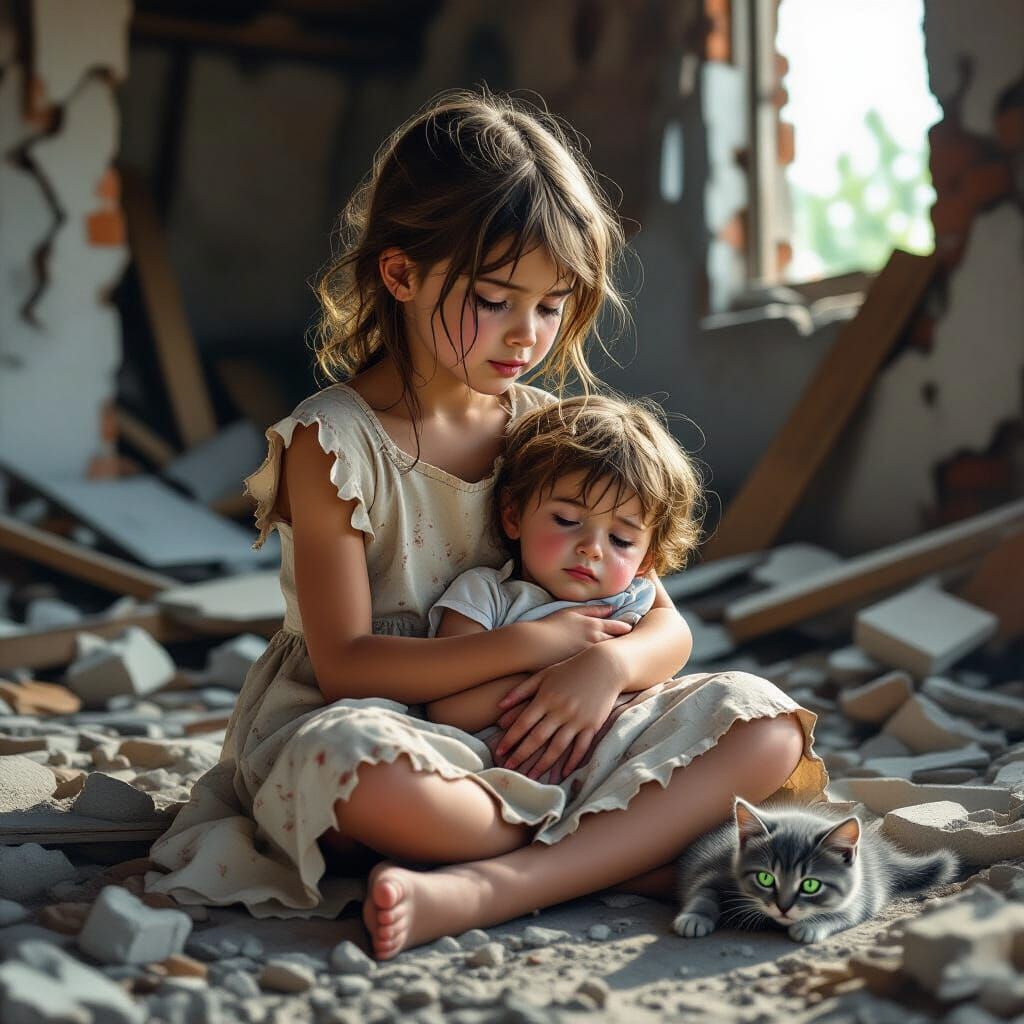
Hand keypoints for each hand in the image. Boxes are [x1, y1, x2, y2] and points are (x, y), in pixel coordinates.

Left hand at [493, 649, 621, 781]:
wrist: (605, 666)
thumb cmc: (570, 670)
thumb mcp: (544, 674)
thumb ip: (521, 690)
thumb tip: (499, 706)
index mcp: (546, 698)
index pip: (523, 722)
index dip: (510, 738)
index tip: (499, 751)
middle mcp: (560, 710)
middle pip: (537, 738)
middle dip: (521, 755)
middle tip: (509, 768)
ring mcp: (577, 719)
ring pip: (557, 747)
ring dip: (543, 764)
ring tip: (532, 776)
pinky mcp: (592, 725)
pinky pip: (581, 747)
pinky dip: (572, 761)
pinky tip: (563, 773)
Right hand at [525, 606, 632, 669]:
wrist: (532, 645)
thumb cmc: (549, 626)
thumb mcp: (571, 612)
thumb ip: (593, 610)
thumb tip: (612, 607)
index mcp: (594, 625)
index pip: (620, 628)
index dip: (629, 630)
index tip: (637, 632)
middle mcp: (595, 641)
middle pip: (620, 644)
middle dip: (631, 646)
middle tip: (643, 648)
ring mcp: (590, 657)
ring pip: (613, 658)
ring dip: (622, 659)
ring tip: (631, 663)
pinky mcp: (583, 671)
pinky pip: (601, 671)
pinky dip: (609, 671)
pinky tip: (614, 675)